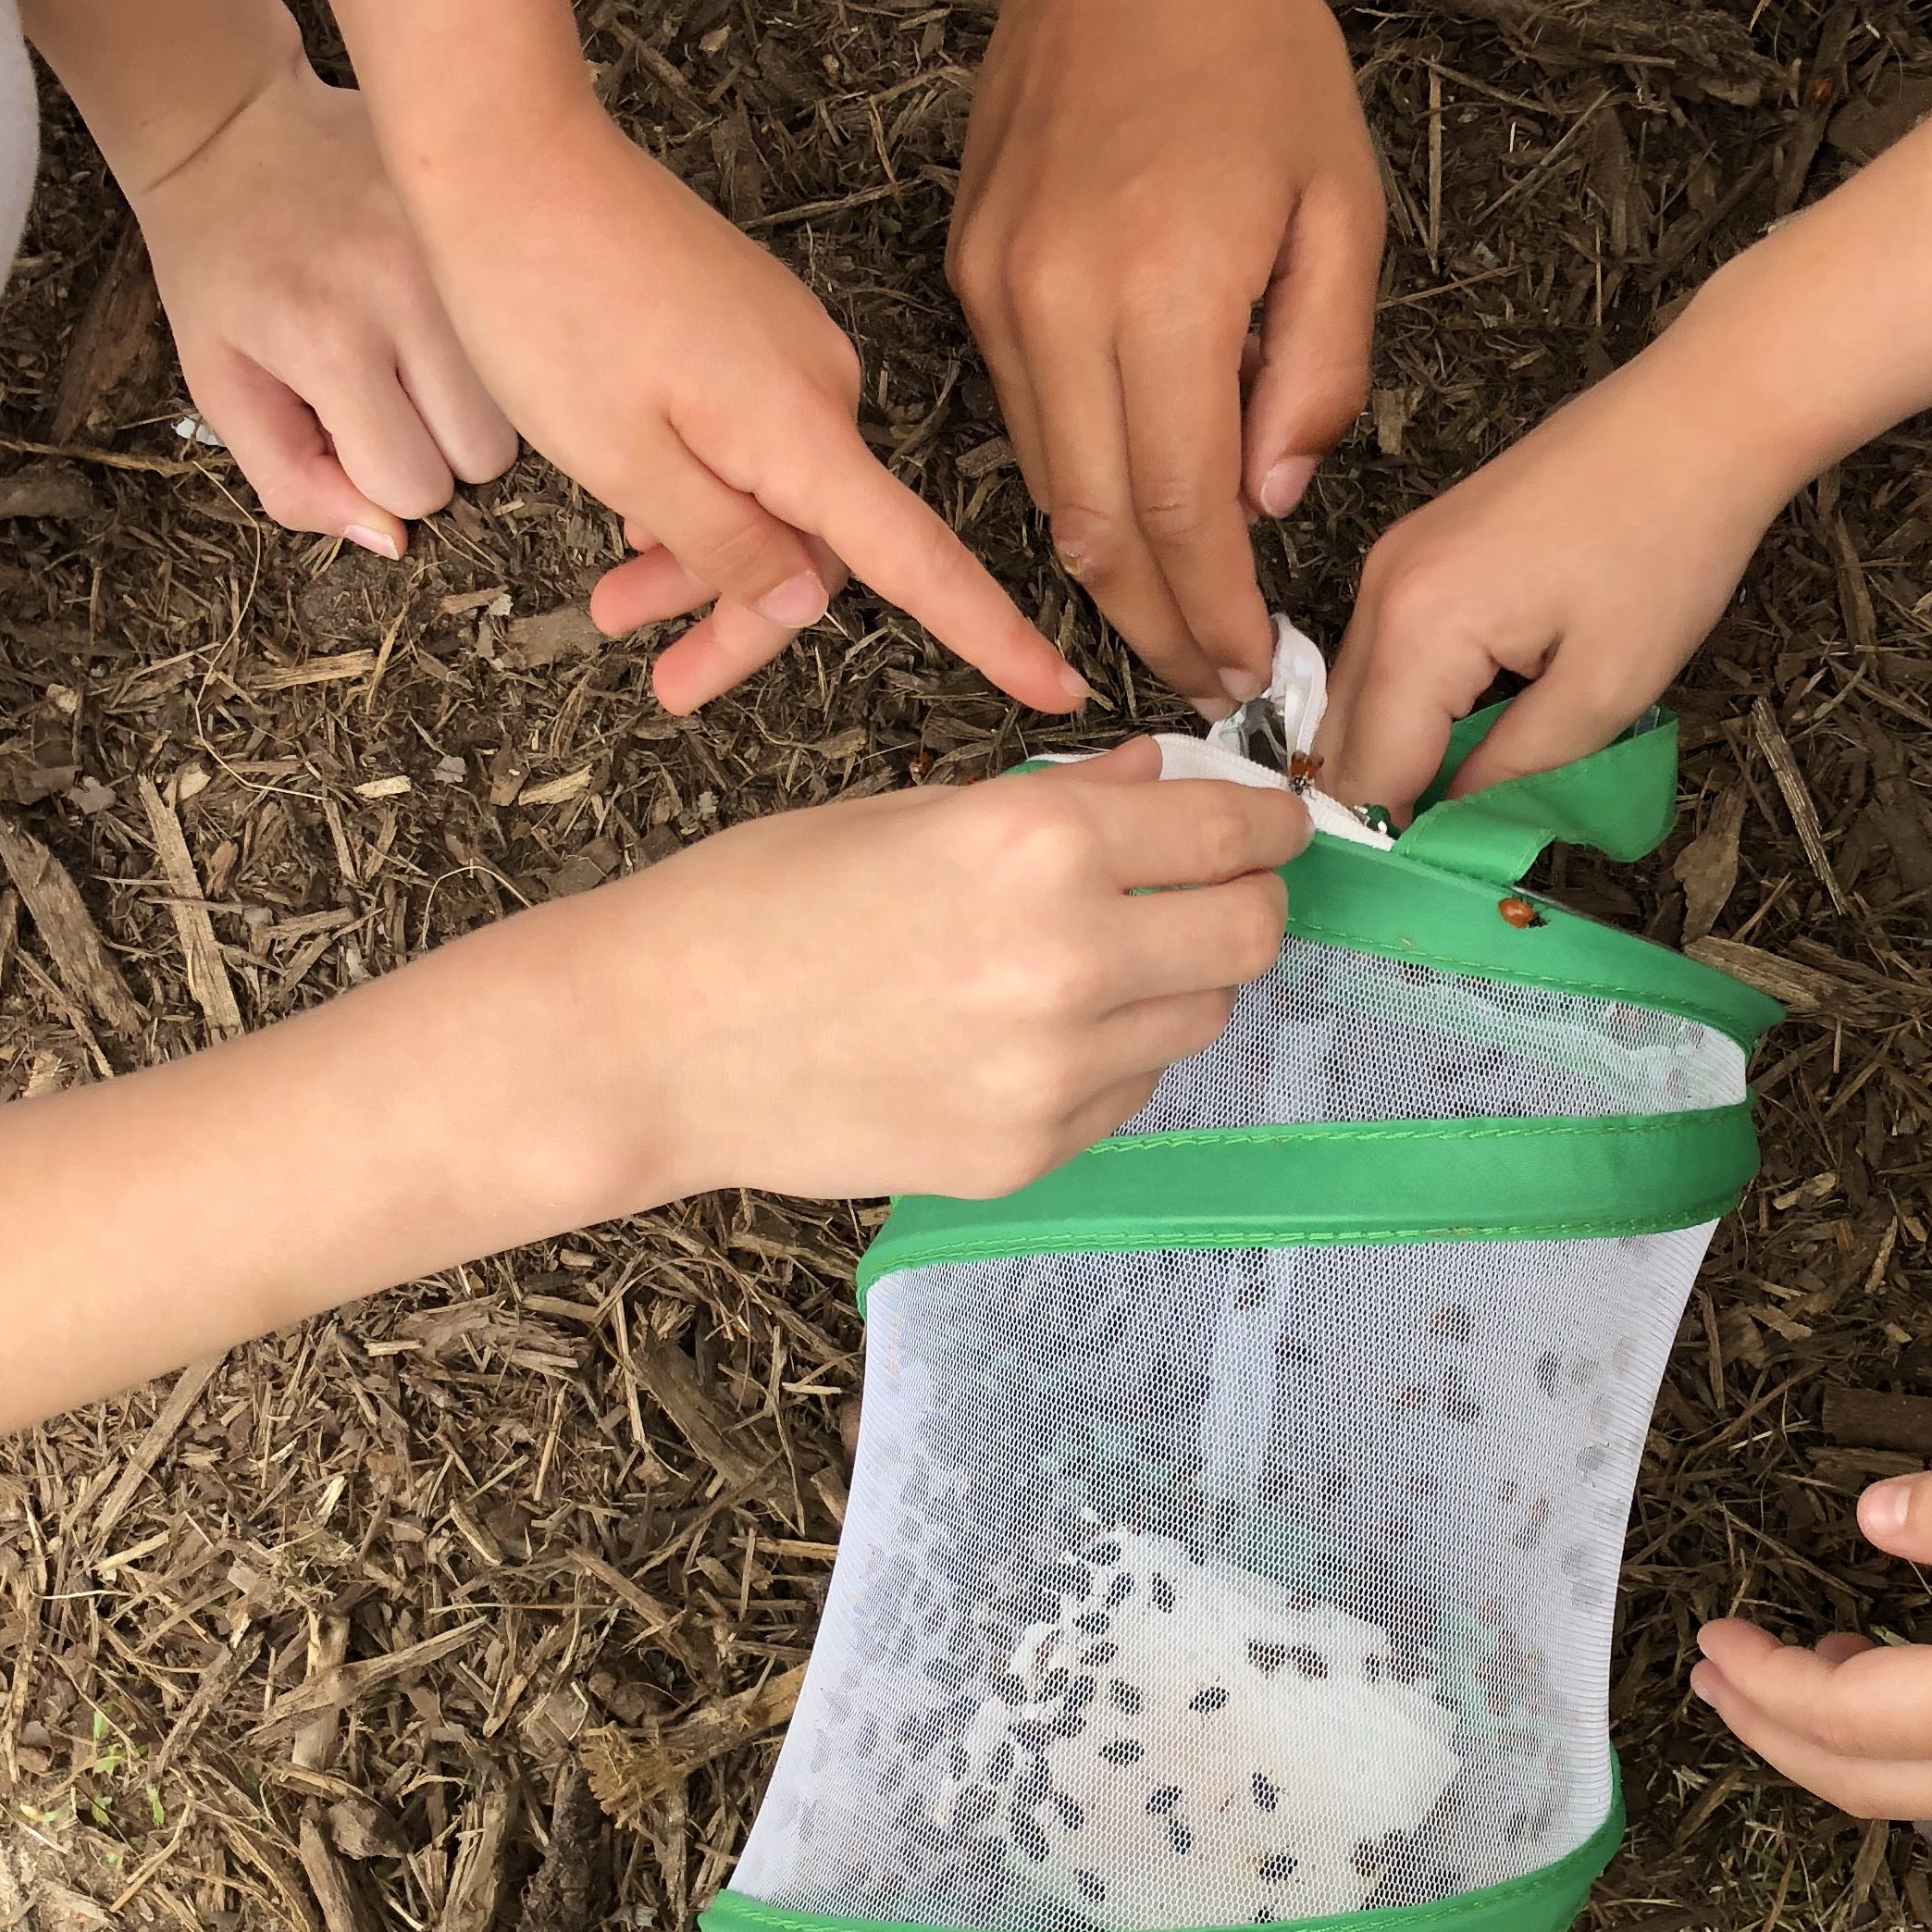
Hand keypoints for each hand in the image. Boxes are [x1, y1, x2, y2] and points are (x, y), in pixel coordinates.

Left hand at [132, 42, 515, 559]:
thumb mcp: (222, 390)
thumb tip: (394, 540)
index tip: (343, 423)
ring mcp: (456, 251)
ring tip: (415, 350)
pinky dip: (495, 340)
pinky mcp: (483, 218)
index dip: (380, 476)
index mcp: (327, 340)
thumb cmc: (220, 272)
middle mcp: (406, 293)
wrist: (232, 132)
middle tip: (386, 390)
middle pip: (484, 456)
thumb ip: (295, 482)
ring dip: (473, 398)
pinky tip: (443, 310)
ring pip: (521, 402)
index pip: (415, 487)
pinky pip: (528, 327)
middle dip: (437, 445)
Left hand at [411, 106, 1084, 721]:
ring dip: (704, 560)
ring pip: (772, 496)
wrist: (505, 155)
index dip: (993, 635)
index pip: (921, 561)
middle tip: (667, 683)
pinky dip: (699, 493)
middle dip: (746, 620)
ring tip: (615, 607)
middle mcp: (819, 385)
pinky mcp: (746, 325)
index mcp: (803, 428)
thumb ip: (726, 545)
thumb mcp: (623, 459)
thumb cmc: (548, 303)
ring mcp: (784, 348)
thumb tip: (808, 605)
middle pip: (821, 544)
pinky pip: (747, 441)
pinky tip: (633, 517)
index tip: (1060, 691)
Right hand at [572, 738, 1303, 1210]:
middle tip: (1206, 891)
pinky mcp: (1030, 1150)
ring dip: (1169, 983)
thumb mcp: (917, 812)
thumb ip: (1060, 801)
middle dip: (1244, 903)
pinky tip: (1014, 1034)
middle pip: (1251, 935)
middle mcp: (1068, 956)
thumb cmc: (763, 904)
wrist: (656, 1042)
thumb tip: (1160, 781)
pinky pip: (1128, 1091)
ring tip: (1075, 964)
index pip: (1233, 831)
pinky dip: (1105, 1057)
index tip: (1274, 824)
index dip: (1271, 823)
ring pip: (1199, 1018)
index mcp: (1038, 843)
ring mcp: (1054, 1069)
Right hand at [948, 0, 1382, 705]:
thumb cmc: (1251, 55)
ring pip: (1048, 488)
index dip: (1215, 613)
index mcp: (1167, 293)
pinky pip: (1023, 416)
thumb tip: (1271, 503)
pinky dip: (1077, 483)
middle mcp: (1060, 307)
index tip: (1249, 671)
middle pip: (1098, 528)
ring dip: (1111, 573)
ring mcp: (999, 294)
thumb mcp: (1345, 211)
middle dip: (1156, 627)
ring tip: (1177, 622)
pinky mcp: (970, 276)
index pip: (1184, 513)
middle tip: (1210, 684)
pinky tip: (1134, 511)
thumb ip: (1318, 373)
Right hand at [1317, 327, 1784, 821]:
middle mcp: (1380, 591)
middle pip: (1344, 738)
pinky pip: (1387, 653)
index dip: (1398, 843)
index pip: (1368, 776)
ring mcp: (1393, 560)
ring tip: (1467, 799)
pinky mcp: (1418, 547)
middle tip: (1453, 856)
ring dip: (1401, 753)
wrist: (1697, 417)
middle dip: (1388, 804)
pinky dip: (1414, 705)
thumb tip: (1455, 828)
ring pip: (1360, 697)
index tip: (1438, 889)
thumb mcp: (1603, 691)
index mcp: (1419, 630)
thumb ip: (1513, 773)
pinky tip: (1472, 730)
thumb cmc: (1666, 546)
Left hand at [1690, 1464, 1931, 1835]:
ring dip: (1845, 1746)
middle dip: (1770, 1733)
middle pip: (1861, 1785)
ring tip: (1805, 1671)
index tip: (1710, 1634)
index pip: (1843, 1715)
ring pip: (1924, 1799)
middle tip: (1717, 1673)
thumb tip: (1868, 1518)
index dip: (1760, 1680)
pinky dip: (1923, 1751)